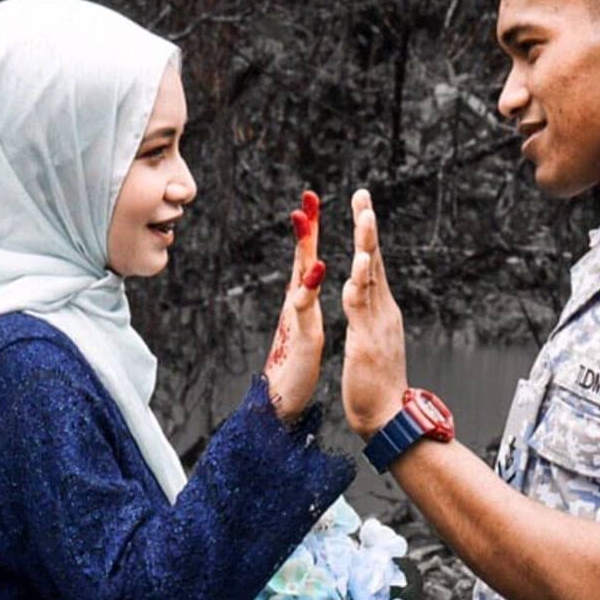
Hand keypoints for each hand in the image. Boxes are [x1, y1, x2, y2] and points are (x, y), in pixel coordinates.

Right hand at [264, 190, 325, 421]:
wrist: (281, 400)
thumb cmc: (294, 364)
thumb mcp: (303, 325)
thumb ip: (302, 301)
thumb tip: (304, 280)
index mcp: (302, 299)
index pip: (308, 257)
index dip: (311, 231)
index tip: (312, 202)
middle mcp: (296, 303)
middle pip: (301, 258)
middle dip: (304, 229)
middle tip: (306, 200)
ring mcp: (297, 317)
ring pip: (299, 275)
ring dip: (303, 247)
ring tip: (306, 220)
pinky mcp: (301, 334)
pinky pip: (304, 308)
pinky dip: (308, 287)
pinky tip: (318, 269)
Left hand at [341, 188, 407, 437]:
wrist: (389, 416)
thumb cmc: (377, 383)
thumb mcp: (370, 339)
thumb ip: (367, 314)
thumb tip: (363, 293)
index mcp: (381, 310)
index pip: (373, 263)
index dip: (367, 233)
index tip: (362, 204)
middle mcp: (383, 311)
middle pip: (375, 260)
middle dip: (368, 226)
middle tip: (362, 196)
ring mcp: (377, 325)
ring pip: (371, 278)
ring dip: (368, 246)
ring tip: (364, 218)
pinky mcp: (366, 342)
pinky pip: (361, 310)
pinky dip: (359, 288)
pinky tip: (355, 268)